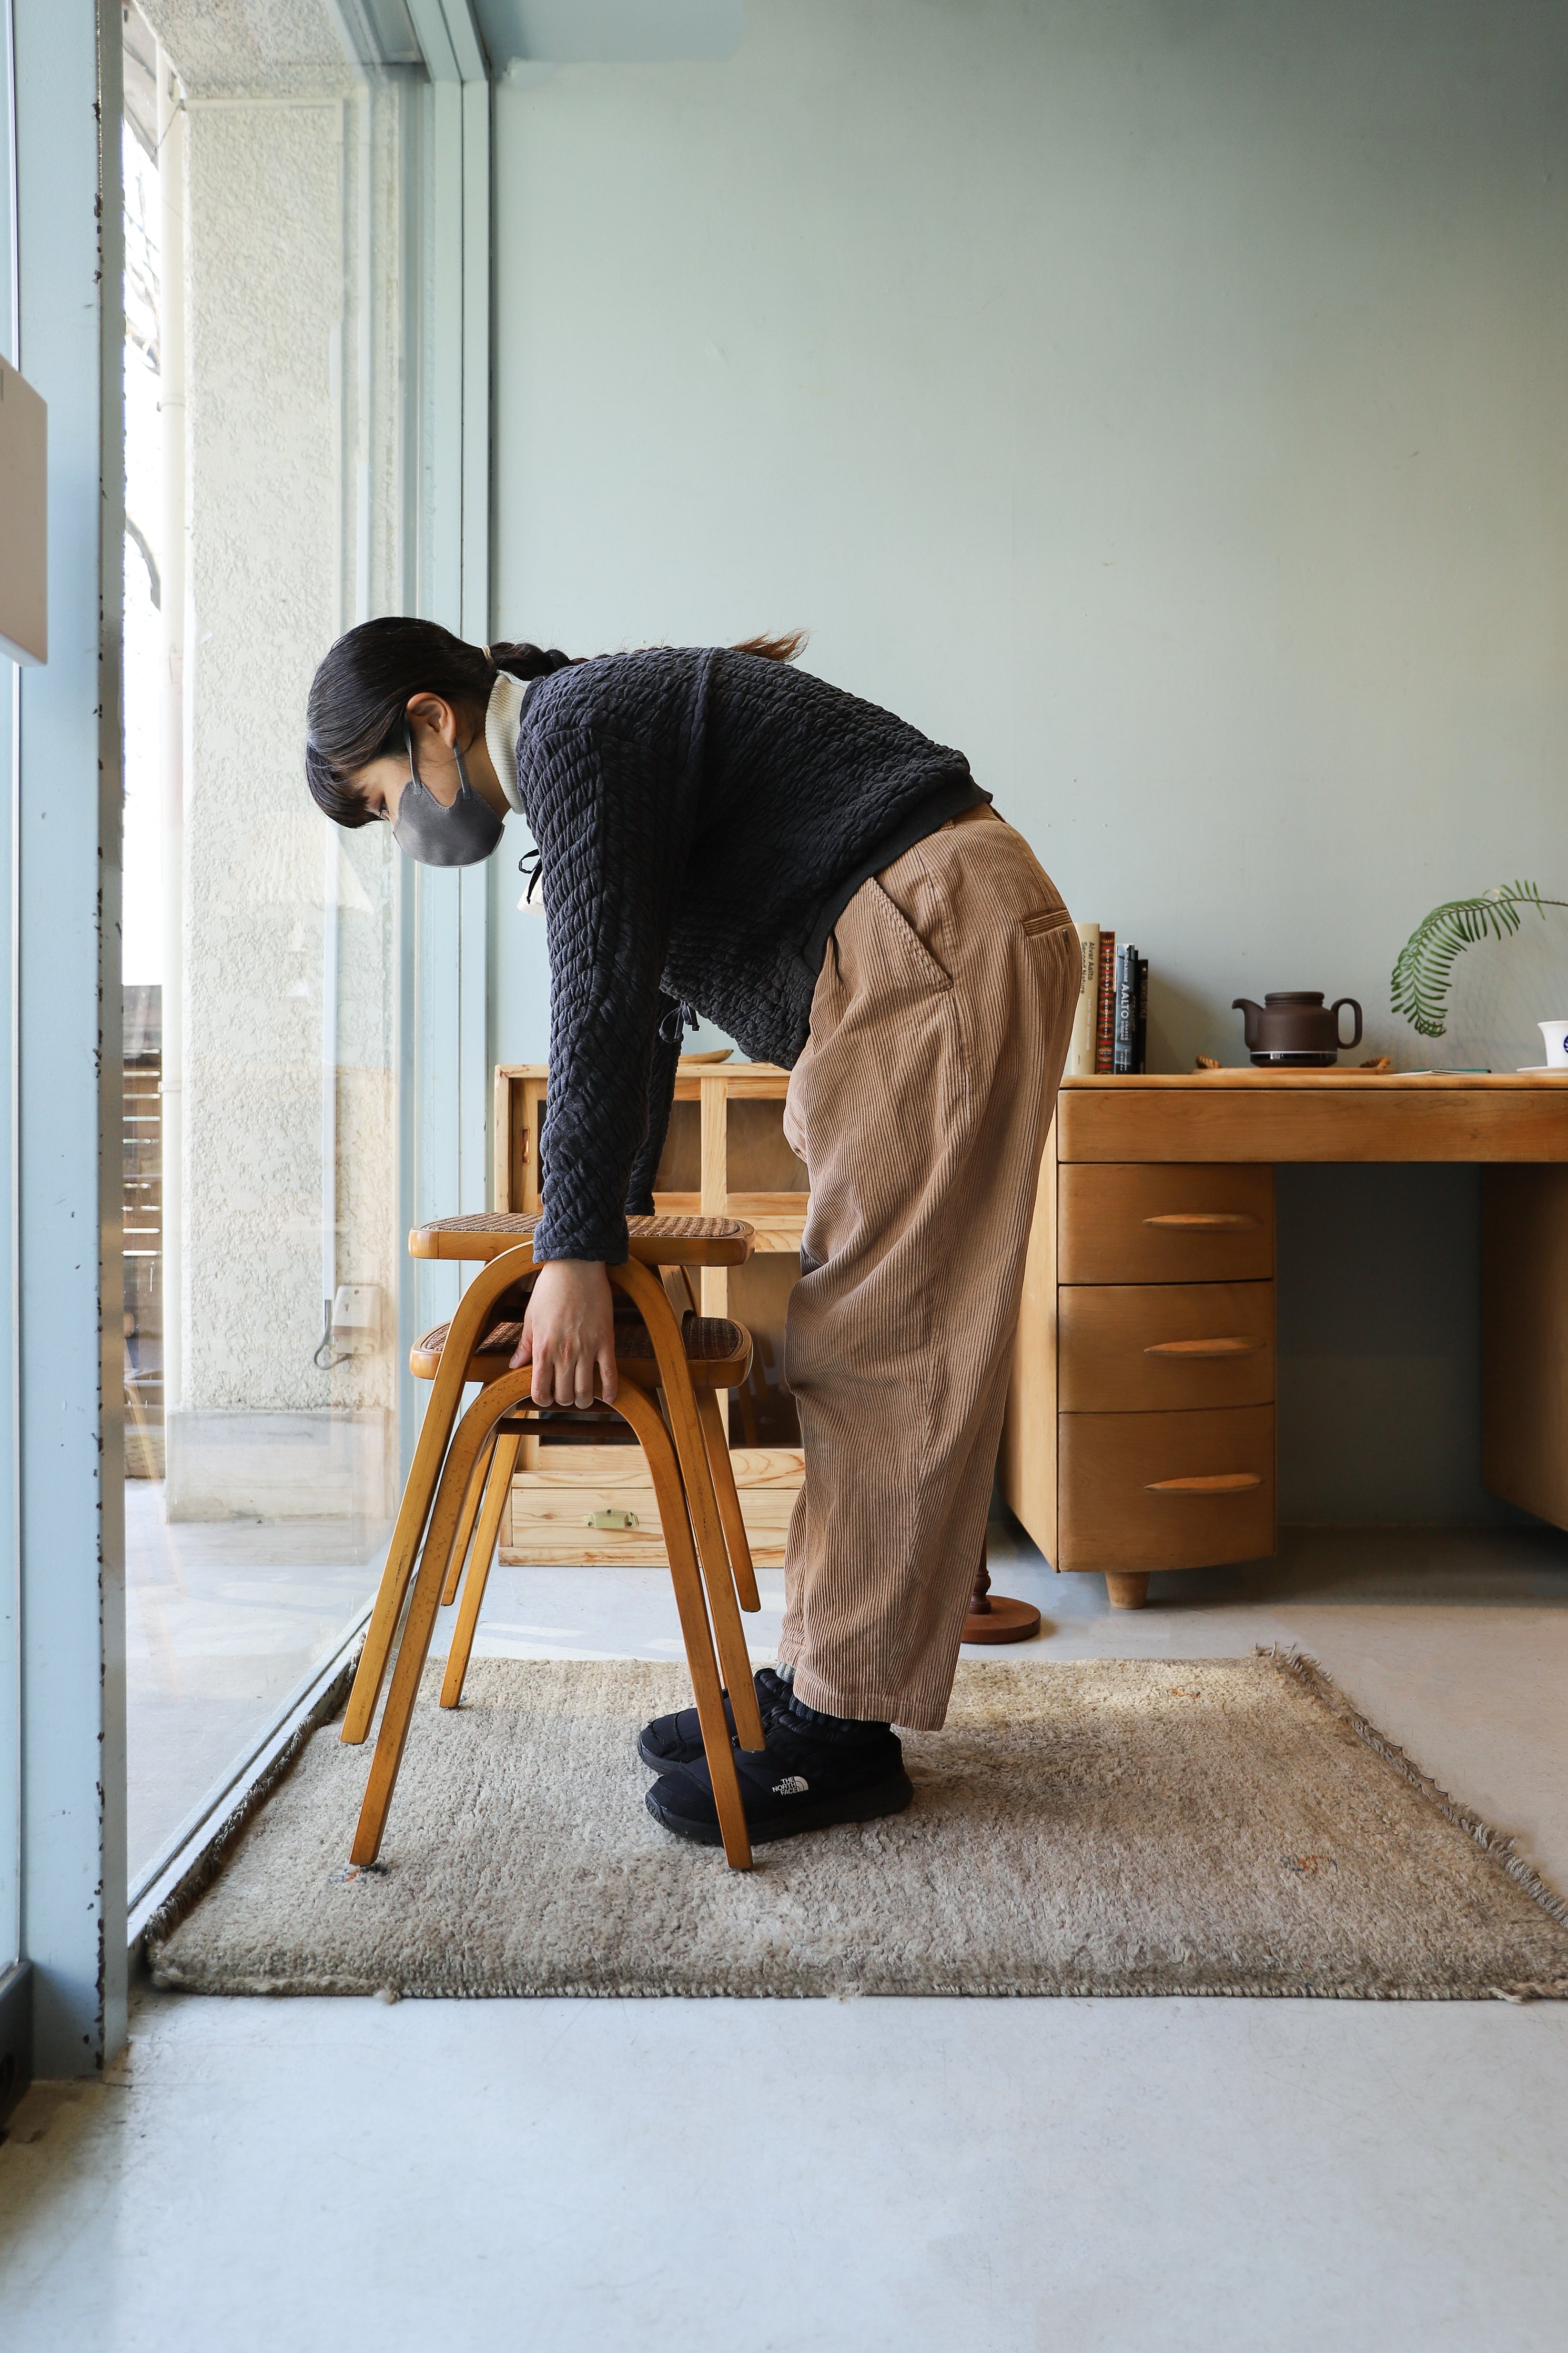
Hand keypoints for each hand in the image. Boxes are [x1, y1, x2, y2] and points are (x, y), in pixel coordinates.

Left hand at [511, 1259, 617, 1407]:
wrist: (576, 1267)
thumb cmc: (550, 1290)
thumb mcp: (531, 1317)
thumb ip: (525, 1345)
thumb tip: (515, 1365)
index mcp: (543, 1349)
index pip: (540, 1391)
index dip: (542, 1400)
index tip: (545, 1397)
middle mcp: (564, 1353)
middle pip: (565, 1395)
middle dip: (563, 1400)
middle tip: (565, 1394)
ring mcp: (587, 1349)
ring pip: (586, 1391)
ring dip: (583, 1400)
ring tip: (582, 1397)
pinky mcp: (606, 1342)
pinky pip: (610, 1374)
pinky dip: (610, 1391)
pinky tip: (608, 1398)